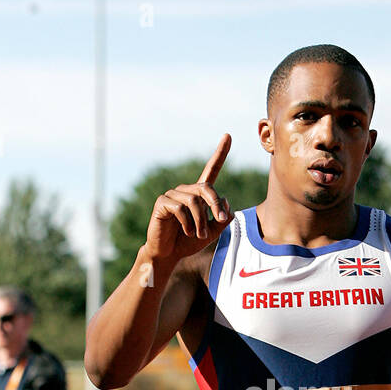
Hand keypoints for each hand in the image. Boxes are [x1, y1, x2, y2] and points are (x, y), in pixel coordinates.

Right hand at [144, 134, 234, 263]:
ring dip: (201, 220)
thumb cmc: (189, 242)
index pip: (211, 170)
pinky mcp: (162, 202)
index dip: (220, 154)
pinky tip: (186, 231)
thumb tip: (226, 200)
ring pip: (194, 201)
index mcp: (199, 194)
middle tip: (219, 221)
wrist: (169, 254)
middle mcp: (186, 191)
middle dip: (216, 205)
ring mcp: (173, 195)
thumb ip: (222, 218)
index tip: (228, 136)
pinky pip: (180, 208)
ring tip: (198, 234)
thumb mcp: (212, 232)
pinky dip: (187, 222)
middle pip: (206, 188)